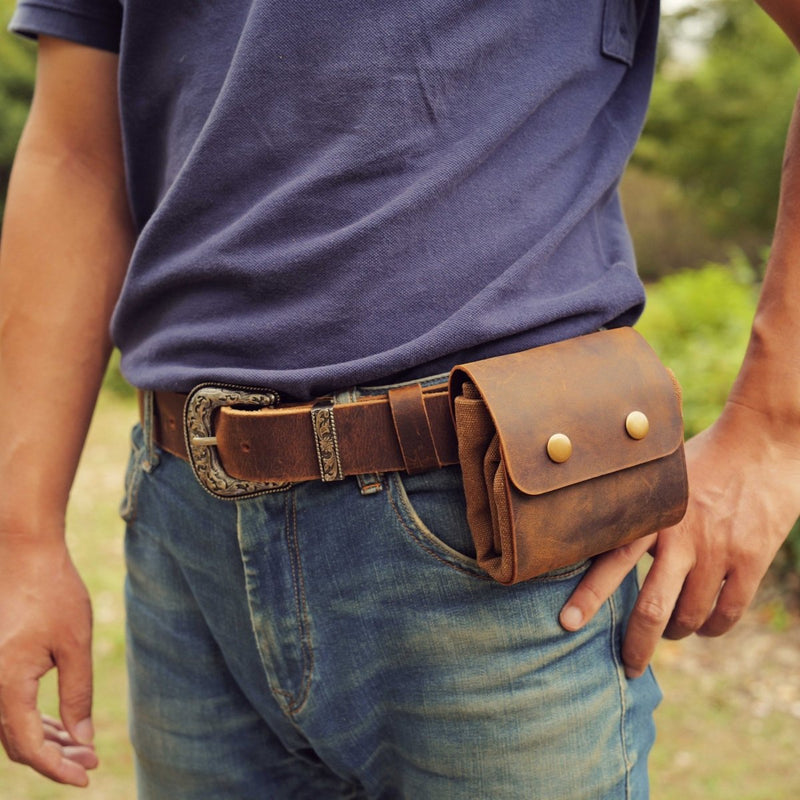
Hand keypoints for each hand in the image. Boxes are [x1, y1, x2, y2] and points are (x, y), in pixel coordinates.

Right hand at [0, 537, 95, 785]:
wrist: (23, 554)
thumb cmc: (53, 593)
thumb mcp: (75, 644)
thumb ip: (77, 695)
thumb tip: (82, 741)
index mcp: (5, 685)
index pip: (28, 747)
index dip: (56, 769)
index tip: (85, 778)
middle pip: (17, 742)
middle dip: (54, 758)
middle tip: (91, 760)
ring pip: (12, 727)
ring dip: (45, 741)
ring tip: (82, 748)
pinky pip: (9, 707)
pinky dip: (34, 720)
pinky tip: (62, 726)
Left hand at [559, 400, 799, 676]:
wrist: (763, 442)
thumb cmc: (702, 457)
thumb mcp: (659, 476)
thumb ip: (635, 508)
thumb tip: (599, 537)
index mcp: (651, 514)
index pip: (611, 560)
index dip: (588, 595)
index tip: (567, 623)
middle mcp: (681, 536)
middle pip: (652, 607)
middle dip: (637, 644)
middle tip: (627, 666)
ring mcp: (717, 550)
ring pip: (690, 616)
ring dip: (676, 633)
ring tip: (669, 633)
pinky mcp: (751, 559)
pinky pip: (727, 612)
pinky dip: (711, 628)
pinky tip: (703, 627)